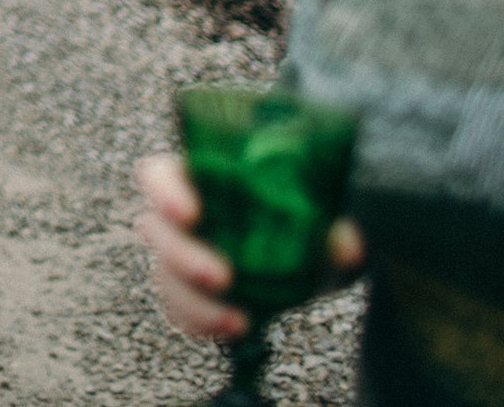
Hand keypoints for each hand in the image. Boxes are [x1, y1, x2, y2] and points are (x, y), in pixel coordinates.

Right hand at [134, 155, 362, 341]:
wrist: (313, 258)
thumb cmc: (307, 220)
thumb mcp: (324, 217)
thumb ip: (333, 227)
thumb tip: (347, 246)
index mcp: (202, 178)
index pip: (160, 176)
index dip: (166, 192)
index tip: (190, 214)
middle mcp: (182, 216)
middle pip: (156, 230)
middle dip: (183, 257)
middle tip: (222, 278)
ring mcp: (182, 256)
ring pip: (164, 276)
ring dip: (194, 301)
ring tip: (236, 320)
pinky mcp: (192, 294)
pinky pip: (182, 310)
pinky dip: (204, 323)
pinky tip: (238, 327)